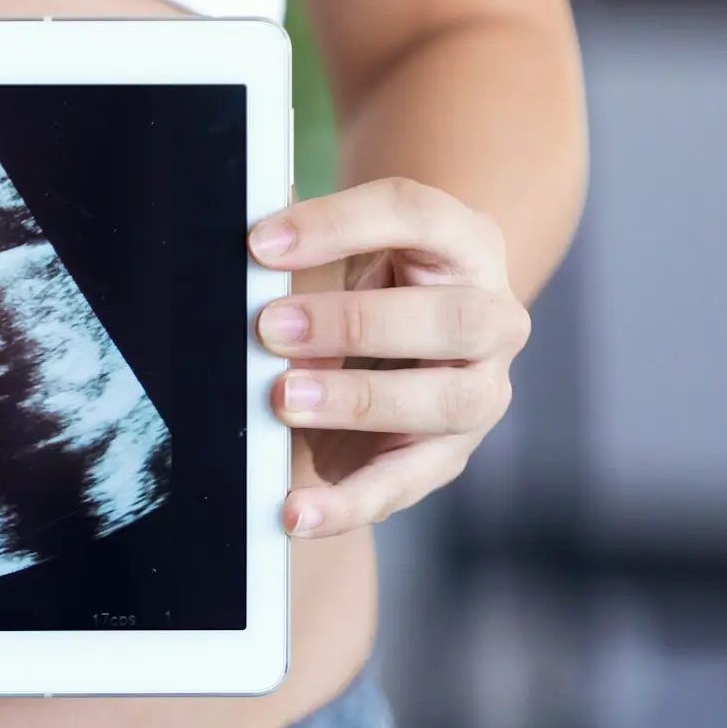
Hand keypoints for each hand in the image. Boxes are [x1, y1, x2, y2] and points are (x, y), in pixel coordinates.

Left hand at [248, 177, 529, 537]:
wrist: (404, 343)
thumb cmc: (364, 284)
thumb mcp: (342, 255)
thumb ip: (300, 249)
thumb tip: (234, 247)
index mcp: (463, 242)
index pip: (412, 215)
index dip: (337, 225)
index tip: (259, 245)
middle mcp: (492, 315)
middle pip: (449, 317)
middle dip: (355, 323)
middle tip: (271, 329)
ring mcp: (481, 389)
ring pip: (445, 400)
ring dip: (358, 402)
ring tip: (283, 400)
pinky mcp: (449, 454)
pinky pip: (405, 483)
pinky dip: (347, 504)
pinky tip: (295, 512)